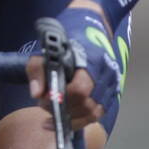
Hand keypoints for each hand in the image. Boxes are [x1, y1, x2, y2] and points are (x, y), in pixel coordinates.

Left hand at [26, 6, 121, 128]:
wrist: (91, 28)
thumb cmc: (68, 39)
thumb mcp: (46, 49)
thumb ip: (38, 70)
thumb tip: (36, 93)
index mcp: (91, 61)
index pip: (80, 89)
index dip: (61, 99)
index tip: (44, 99)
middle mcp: (106, 74)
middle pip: (87, 106)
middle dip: (64, 111)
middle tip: (44, 106)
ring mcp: (112, 84)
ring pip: (94, 114)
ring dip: (73, 120)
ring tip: (53, 117)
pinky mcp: (111, 92)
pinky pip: (98, 113)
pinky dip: (82, 119)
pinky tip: (66, 119)